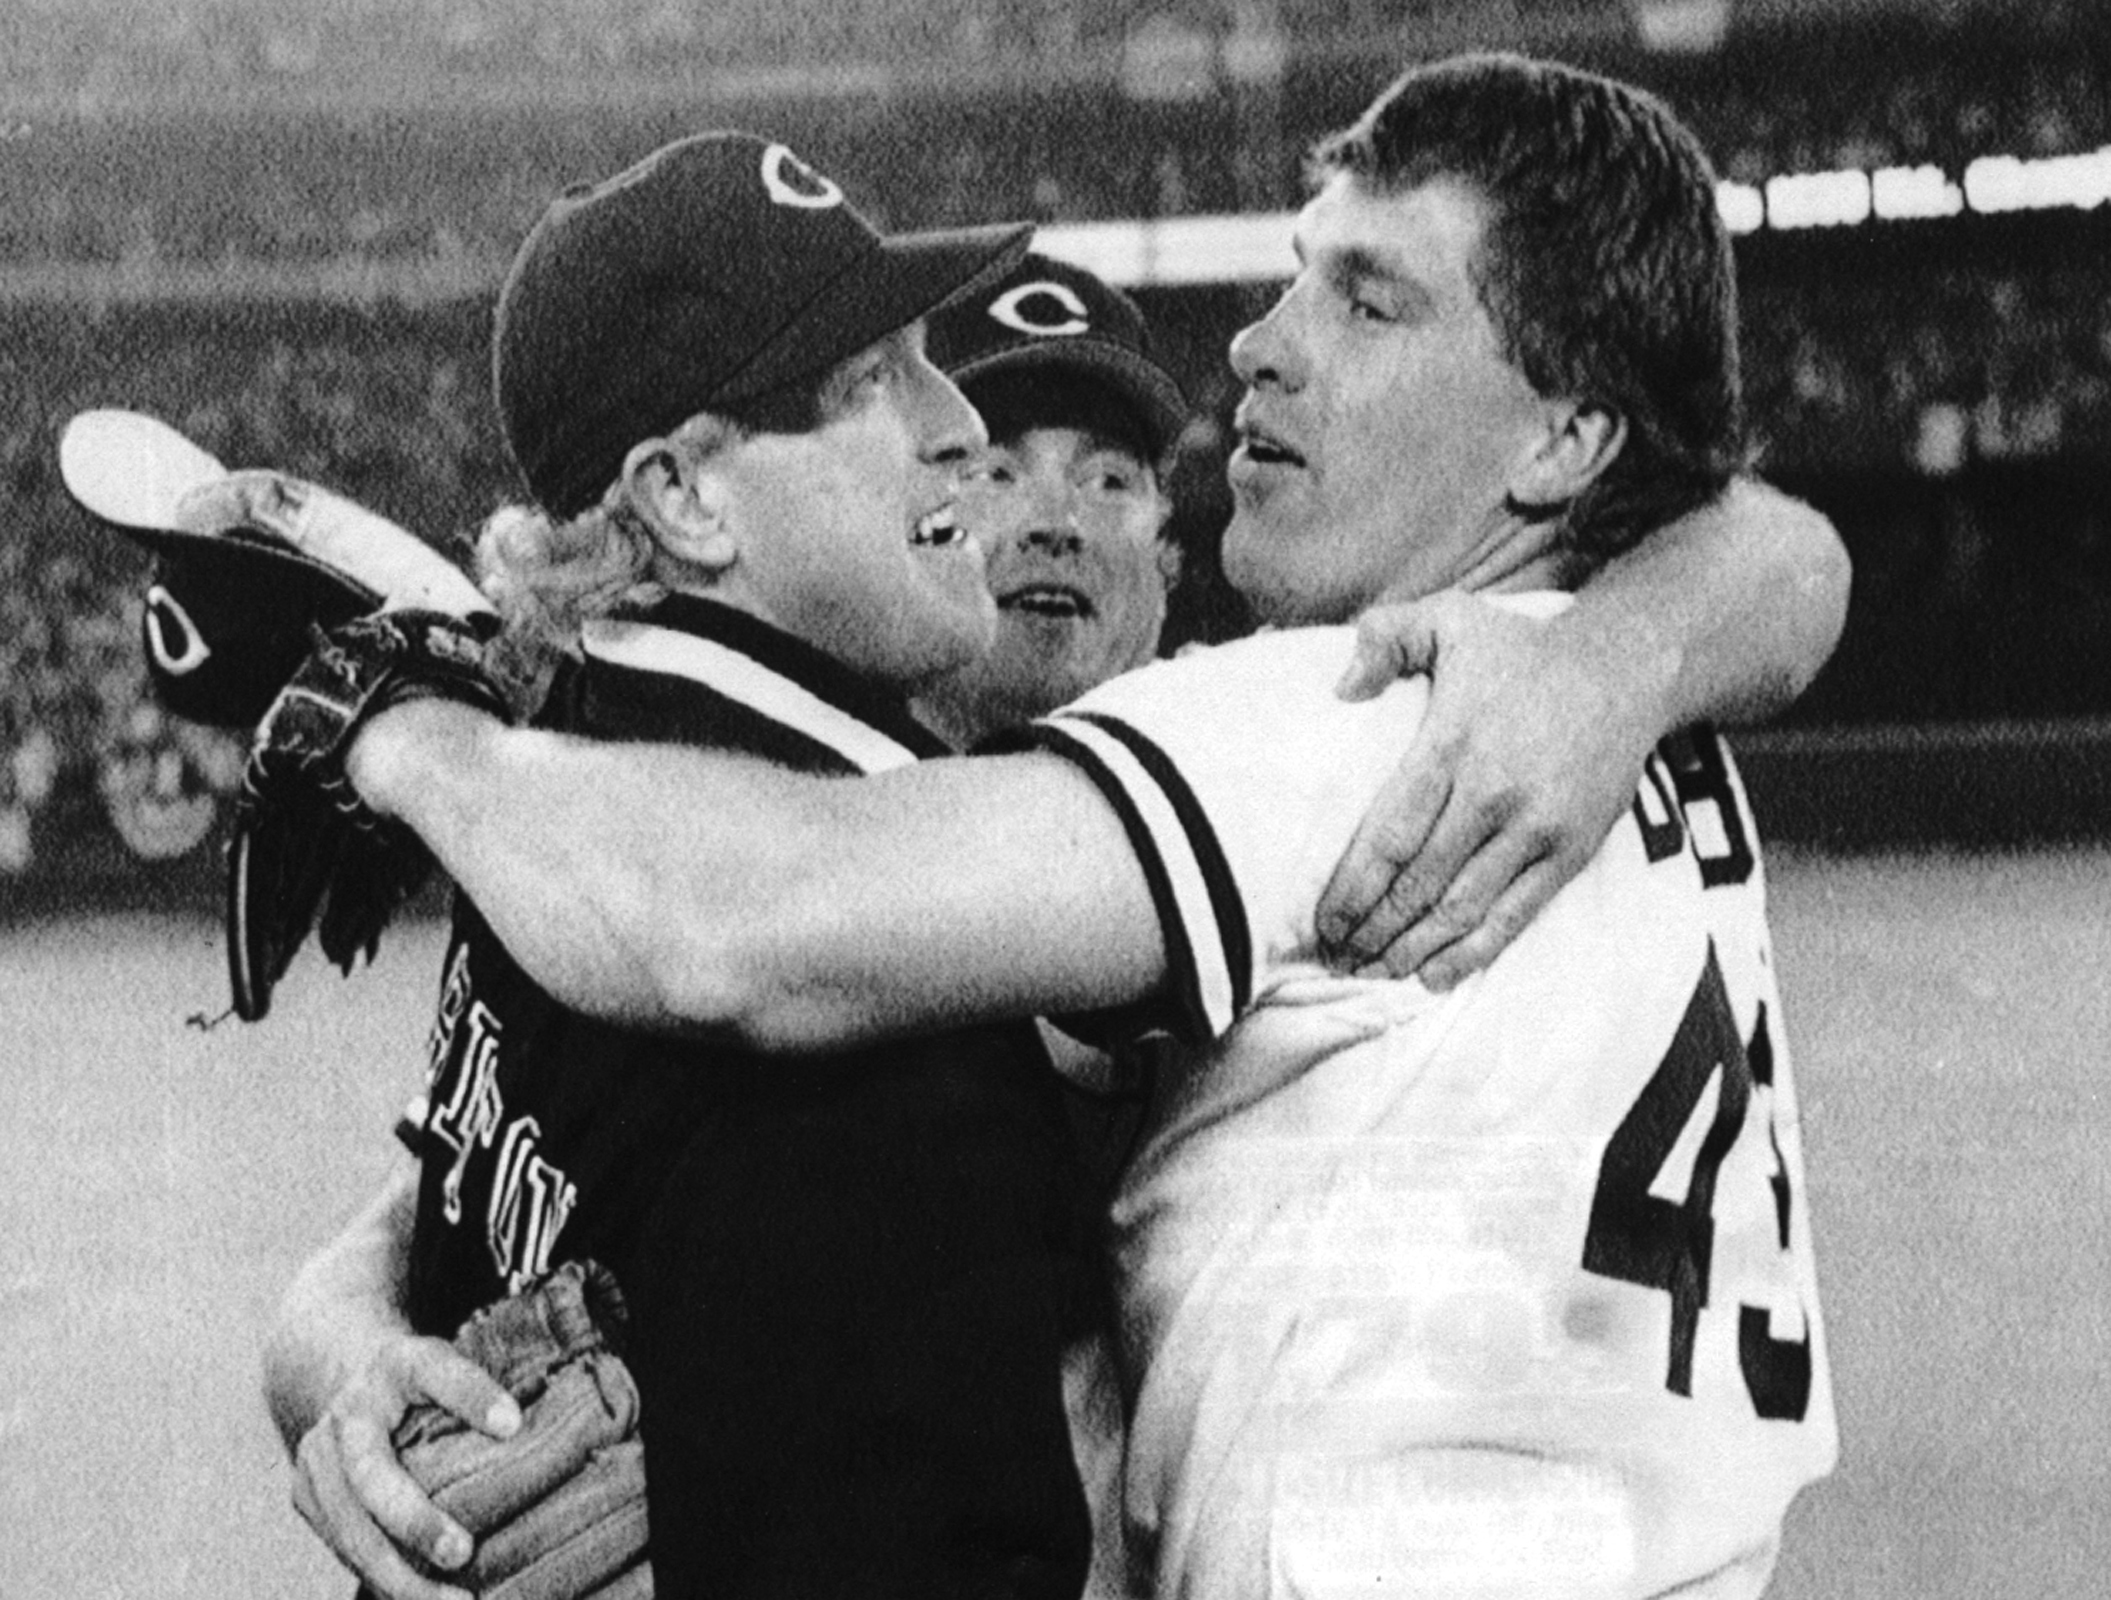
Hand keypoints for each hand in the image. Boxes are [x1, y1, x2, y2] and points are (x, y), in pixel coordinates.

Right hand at [291, 1331, 521, 1599]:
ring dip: (401, 1575)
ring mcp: (318, 1458)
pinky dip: (385, 1580)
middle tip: (463, 1553)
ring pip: (351, 1528)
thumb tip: (518, 1430)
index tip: (511, 1423)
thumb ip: (482, 1392)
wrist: (348, 1380)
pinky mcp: (308, 1498)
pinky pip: (345, 1548)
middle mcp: (348, 1411)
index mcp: (396, 1365)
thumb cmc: (421, 1383)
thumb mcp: (453, 1367)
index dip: (473, 1396)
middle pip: (372, 1473)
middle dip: (415, 1521)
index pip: (437, 1372)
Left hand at [1315, 590, 1669, 987]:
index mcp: (1452, 744)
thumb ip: (1384, 638)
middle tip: (1335, 960)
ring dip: (1411, 951)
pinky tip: (1433, 977)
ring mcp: (1537, 829)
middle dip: (1371, 931)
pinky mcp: (1571, 852)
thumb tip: (1341, 690)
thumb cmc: (1520, 649)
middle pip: (1418, 884)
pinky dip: (1471, 954)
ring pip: (1462, 910)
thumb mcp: (1448, 617)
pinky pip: (1514, 917)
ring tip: (1371, 974)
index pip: (1389, 834)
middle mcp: (1494, 794)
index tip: (1322, 923)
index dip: (1352, 889)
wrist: (1626, 670)